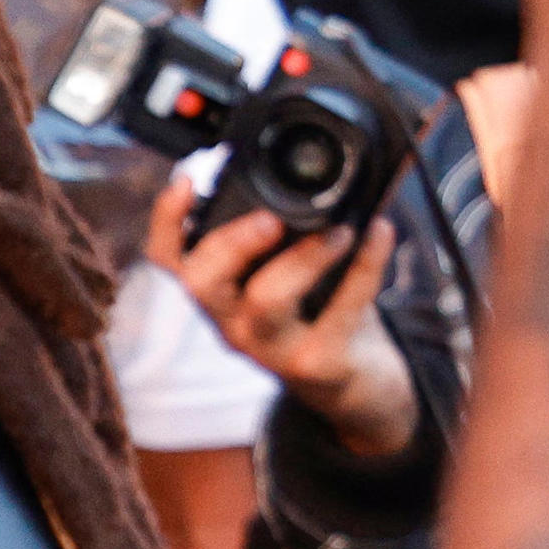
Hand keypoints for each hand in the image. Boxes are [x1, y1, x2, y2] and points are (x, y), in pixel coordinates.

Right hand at [152, 178, 420, 456]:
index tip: (186, 179)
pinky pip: (341, 312)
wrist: (352, 381)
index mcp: (216, 295)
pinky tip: (380, 232)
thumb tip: (314, 166)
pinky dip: (365, 266)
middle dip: (231, 243)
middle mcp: (230, 324)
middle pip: (201, 285)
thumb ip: (285, 231)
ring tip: (339, 231)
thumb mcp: (286, 273)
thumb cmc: (316, 313)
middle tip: (270, 219)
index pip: (168, 260)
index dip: (167, 221)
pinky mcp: (316, 363)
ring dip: (302, 258)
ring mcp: (271, 349)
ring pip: (265, 302)